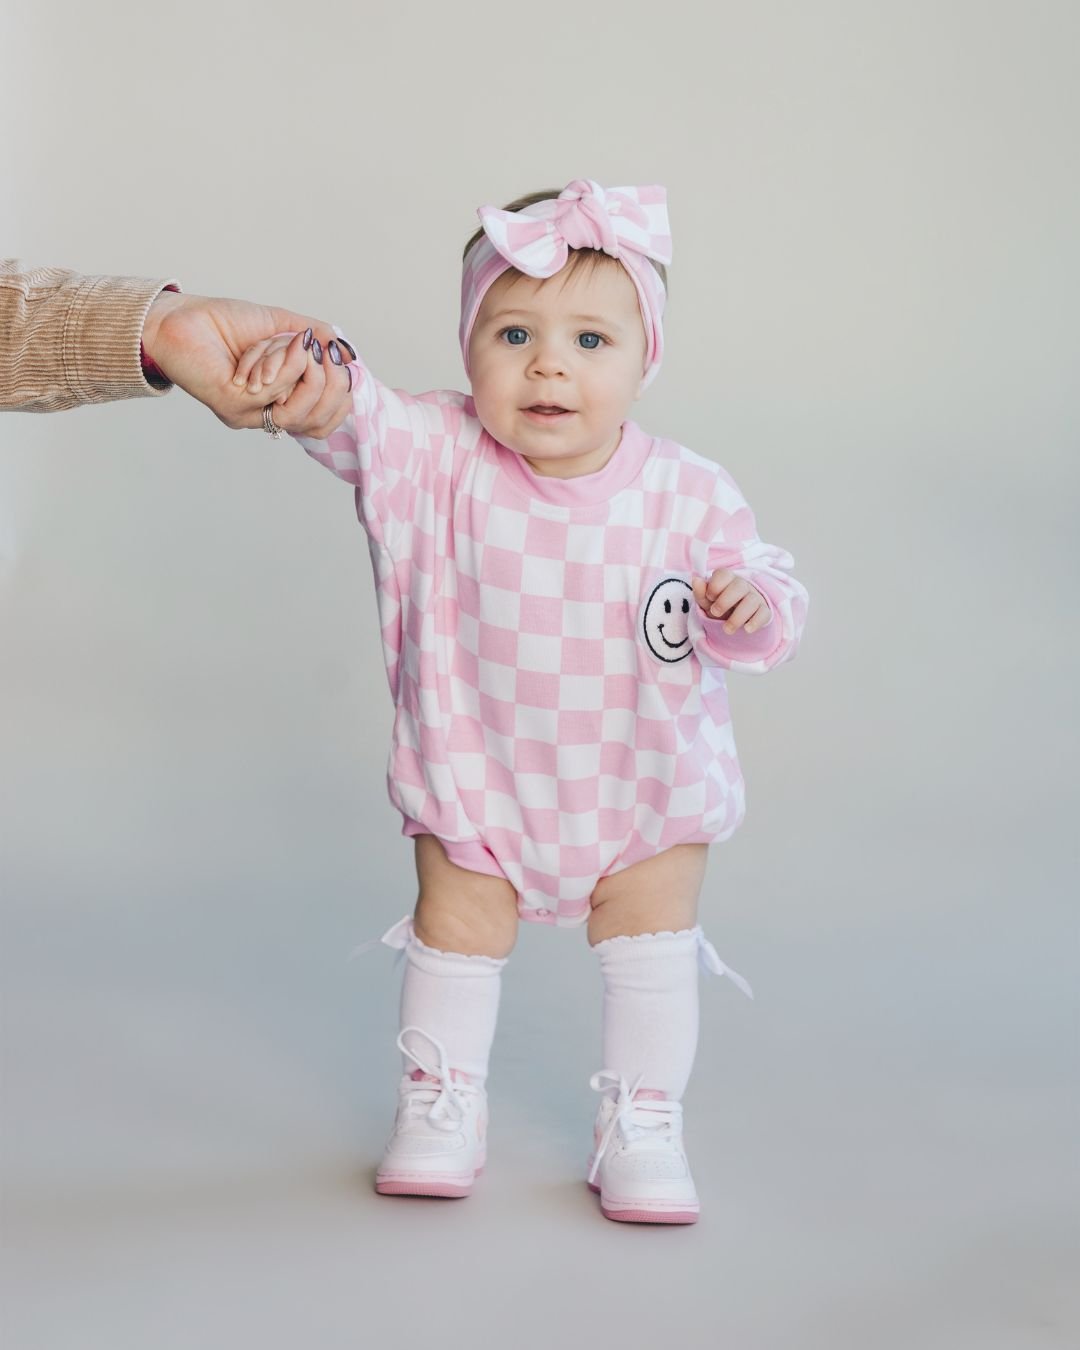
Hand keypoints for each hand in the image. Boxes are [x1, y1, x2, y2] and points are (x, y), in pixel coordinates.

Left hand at [233, 330, 353, 439]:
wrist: (185, 313)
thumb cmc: (229, 321)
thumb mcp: (283, 323)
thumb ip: (316, 336)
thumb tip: (347, 355)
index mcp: (275, 403)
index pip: (321, 423)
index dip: (340, 397)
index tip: (339, 362)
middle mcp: (262, 415)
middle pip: (315, 423)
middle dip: (332, 383)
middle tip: (327, 351)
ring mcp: (247, 414)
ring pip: (295, 410)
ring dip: (304, 368)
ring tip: (301, 342)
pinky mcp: (233, 404)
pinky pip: (275, 392)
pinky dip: (286, 364)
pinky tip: (284, 344)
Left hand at [691, 569, 771, 634]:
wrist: (737, 619)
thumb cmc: (720, 606)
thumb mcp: (707, 602)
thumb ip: (700, 593)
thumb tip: (696, 580)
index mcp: (727, 579)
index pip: (724, 574)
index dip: (715, 585)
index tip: (710, 597)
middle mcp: (743, 586)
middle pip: (739, 585)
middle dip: (725, 600)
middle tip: (715, 613)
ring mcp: (755, 597)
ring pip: (751, 601)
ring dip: (738, 617)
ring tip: (727, 630)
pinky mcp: (764, 611)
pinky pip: (763, 613)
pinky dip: (755, 622)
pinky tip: (746, 629)